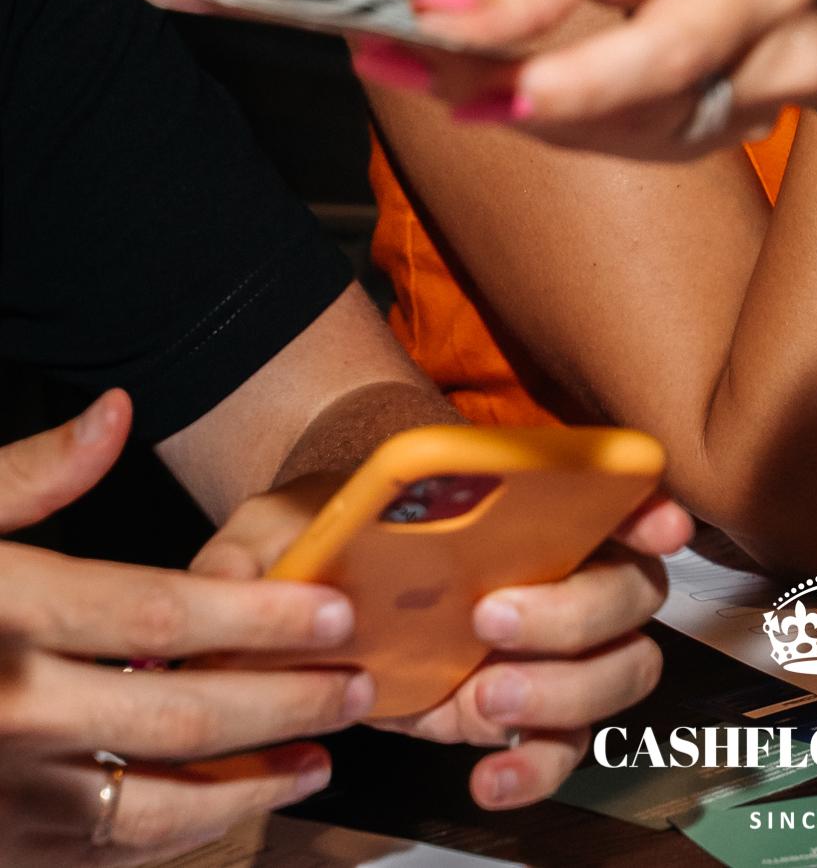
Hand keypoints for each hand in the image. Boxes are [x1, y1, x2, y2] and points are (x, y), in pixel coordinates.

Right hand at [0, 389, 372, 863]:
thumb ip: (31, 475)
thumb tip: (120, 414)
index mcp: (7, 611)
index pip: (161, 610)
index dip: (258, 615)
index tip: (333, 609)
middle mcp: (10, 710)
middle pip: (178, 710)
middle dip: (285, 701)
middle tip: (359, 685)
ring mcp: (1, 794)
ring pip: (150, 808)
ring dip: (248, 789)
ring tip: (317, 762)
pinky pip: (99, 858)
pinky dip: (172, 841)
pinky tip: (221, 813)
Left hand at [196, 474, 692, 809]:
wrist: (323, 582)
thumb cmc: (320, 532)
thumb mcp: (277, 525)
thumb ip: (258, 551)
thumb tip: (247, 586)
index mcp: (529, 500)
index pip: (616, 488)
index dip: (647, 503)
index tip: (655, 521)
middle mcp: (565, 567)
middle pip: (630, 589)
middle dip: (576, 611)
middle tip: (493, 619)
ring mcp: (554, 646)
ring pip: (620, 671)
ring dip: (566, 691)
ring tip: (485, 700)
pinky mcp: (526, 712)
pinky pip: (565, 747)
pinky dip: (537, 766)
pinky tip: (489, 776)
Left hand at [354, 0, 816, 153]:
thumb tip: (436, 22)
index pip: (671, 47)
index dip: (580, 82)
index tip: (480, 93)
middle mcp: (783, 54)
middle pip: (641, 110)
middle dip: (522, 98)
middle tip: (410, 70)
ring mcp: (770, 106)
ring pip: (633, 138)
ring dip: (536, 114)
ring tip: (446, 74)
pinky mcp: (744, 133)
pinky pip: (643, 142)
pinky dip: (574, 119)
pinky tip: (522, 92)